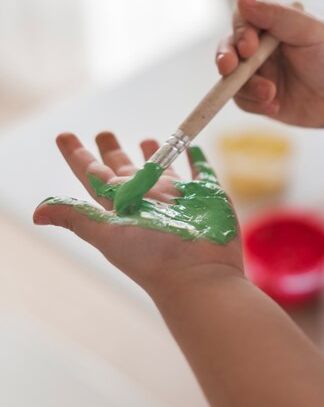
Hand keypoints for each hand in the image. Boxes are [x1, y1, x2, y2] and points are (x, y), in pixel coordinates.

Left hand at [33, 132, 242, 302]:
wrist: (199, 274)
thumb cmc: (151, 257)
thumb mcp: (109, 234)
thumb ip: (77, 217)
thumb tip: (36, 213)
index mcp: (120, 204)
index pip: (92, 174)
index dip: (77, 155)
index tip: (64, 135)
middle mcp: (145, 197)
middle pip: (124, 168)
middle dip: (112, 150)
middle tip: (104, 132)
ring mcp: (175, 196)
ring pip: (161, 168)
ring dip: (154, 153)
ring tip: (147, 139)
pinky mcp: (204, 194)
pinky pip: (199, 172)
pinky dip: (195, 159)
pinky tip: (191, 148)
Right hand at [216, 0, 323, 128]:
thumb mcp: (310, 31)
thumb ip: (276, 15)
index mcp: (272, 25)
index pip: (242, 22)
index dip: (239, 34)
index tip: (248, 47)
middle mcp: (261, 48)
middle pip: (229, 49)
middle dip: (226, 59)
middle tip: (229, 69)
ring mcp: (260, 74)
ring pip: (232, 79)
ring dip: (246, 87)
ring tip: (271, 94)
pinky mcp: (261, 99)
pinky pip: (243, 101)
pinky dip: (254, 103)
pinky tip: (276, 105)